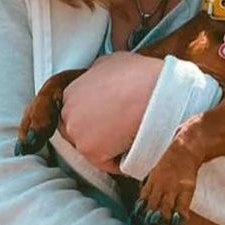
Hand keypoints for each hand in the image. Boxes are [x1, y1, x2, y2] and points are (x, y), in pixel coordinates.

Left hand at [56, 52, 162, 172]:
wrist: (156, 93)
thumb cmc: (139, 75)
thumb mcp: (113, 61)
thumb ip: (97, 72)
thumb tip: (98, 76)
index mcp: (70, 92)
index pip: (74, 112)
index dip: (93, 117)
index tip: (109, 118)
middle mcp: (68, 114)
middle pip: (78, 132)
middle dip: (97, 133)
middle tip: (120, 129)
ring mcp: (77, 134)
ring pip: (92, 149)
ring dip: (109, 147)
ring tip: (129, 138)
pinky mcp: (91, 152)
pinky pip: (107, 163)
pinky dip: (120, 161)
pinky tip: (133, 149)